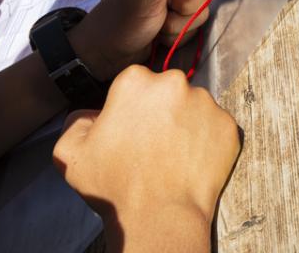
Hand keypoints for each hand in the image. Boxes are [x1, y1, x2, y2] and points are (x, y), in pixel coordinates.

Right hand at [53, 66, 239, 248]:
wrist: (160, 218)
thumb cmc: (115, 186)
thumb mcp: (70, 153)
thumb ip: (76, 121)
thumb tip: (91, 114)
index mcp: (136, 80)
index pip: (135, 83)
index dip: (131, 107)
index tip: (131, 129)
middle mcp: (174, 81)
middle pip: (167, 90)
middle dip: (161, 109)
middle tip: (153, 143)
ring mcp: (206, 102)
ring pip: (193, 105)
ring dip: (186, 122)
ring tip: (173, 154)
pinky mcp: (227, 123)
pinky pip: (215, 126)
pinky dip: (207, 139)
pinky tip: (192, 161)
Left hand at [69, 0, 216, 80]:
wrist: (105, 56)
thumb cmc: (121, 21)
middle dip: (189, 5)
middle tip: (166, 7)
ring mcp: (175, 1)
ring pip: (201, 10)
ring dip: (181, 24)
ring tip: (159, 25)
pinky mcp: (177, 20)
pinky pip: (193, 27)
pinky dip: (178, 35)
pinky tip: (160, 36)